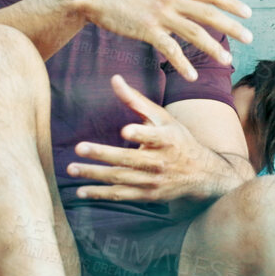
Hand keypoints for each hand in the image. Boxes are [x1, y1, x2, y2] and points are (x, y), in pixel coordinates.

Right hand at [68, 0, 251, 80]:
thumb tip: (190, 4)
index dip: (232, 3)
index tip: (248, 14)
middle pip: (210, 13)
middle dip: (232, 26)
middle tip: (249, 38)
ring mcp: (161, 13)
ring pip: (195, 32)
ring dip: (213, 48)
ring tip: (226, 61)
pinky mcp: (147, 29)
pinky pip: (171, 49)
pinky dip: (183, 64)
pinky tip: (193, 75)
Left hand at [69, 76, 243, 201]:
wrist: (202, 174)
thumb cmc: (178, 140)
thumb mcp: (162, 118)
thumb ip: (136, 101)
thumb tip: (115, 79)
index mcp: (167, 139)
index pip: (153, 136)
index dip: (140, 134)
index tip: (125, 130)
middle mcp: (160, 162)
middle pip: (129, 159)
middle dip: (103, 154)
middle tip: (80, 148)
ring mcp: (153, 181)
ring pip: (121, 179)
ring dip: (95, 175)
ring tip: (72, 168)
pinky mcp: (148, 196)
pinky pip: (121, 195)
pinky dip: (100, 194)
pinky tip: (81, 191)